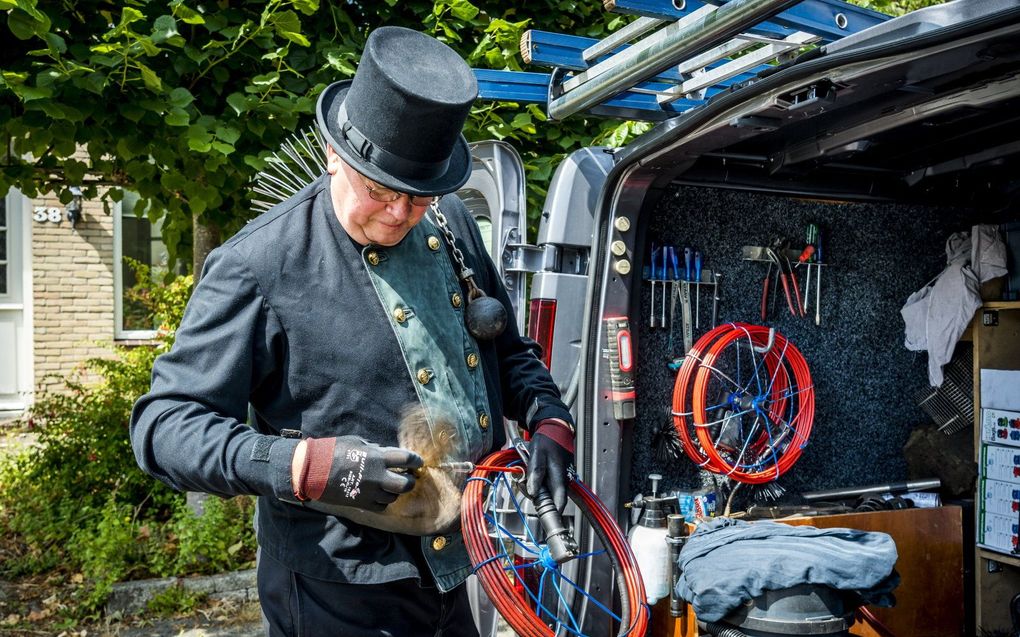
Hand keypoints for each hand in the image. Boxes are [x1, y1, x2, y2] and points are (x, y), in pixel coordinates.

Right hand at [291, 436, 422, 511]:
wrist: (312, 471)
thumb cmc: (332, 451)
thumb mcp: (356, 442)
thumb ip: (374, 448)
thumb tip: (384, 451)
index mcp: (378, 457)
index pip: (407, 459)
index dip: (416, 461)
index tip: (418, 462)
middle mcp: (378, 476)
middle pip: (406, 484)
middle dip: (410, 481)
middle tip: (408, 477)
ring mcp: (370, 492)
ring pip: (394, 497)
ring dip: (396, 491)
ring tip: (391, 486)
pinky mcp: (362, 503)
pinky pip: (382, 506)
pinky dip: (384, 502)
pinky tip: (380, 495)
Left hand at [526, 419, 574, 512]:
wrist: (555, 427)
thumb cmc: (547, 439)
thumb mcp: (537, 454)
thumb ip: (536, 473)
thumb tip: (533, 492)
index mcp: (560, 477)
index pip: (559, 503)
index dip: (551, 511)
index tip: (541, 513)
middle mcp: (564, 479)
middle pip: (553, 499)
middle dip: (539, 498)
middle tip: (528, 487)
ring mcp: (563, 476)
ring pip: (550, 491)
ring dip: (539, 489)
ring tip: (529, 478)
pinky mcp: (559, 473)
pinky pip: (550, 484)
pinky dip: (541, 482)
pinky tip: (534, 474)